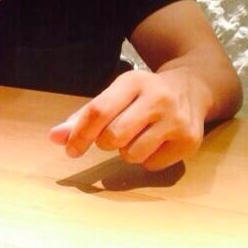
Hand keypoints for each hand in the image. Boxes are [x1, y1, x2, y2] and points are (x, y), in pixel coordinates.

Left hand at [49, 69, 206, 170]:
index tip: (70, 149)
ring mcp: (176, 119)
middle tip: (112, 135)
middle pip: (113, 136)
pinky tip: (155, 142)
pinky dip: (146, 160)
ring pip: (132, 154)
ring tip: (136, 136)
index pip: (99, 111)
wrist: (192, 87)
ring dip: (126, 152)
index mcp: (132, 81)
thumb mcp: (116, 94)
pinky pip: (152, 165)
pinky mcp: (189, 141)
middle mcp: (157, 98)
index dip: (80, 133)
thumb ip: (84, 116)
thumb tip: (54, 137)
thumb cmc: (143, 94)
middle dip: (105, 142)